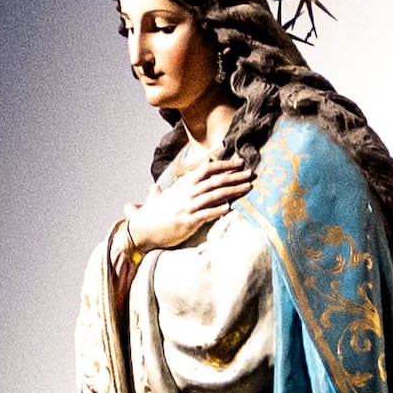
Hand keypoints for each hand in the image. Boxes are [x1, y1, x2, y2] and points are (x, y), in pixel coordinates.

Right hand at [115, 148, 255, 261]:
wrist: (141, 230)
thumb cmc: (151, 215)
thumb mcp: (158, 198)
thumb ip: (161, 192)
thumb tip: (156, 188)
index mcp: (183, 184)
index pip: (208, 169)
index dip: (225, 165)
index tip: (239, 163)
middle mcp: (187, 193)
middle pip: (215, 180)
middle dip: (235, 176)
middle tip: (251, 173)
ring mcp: (188, 206)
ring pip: (215, 195)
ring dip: (233, 190)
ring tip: (248, 187)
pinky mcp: (188, 221)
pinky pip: (207, 213)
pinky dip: (219, 210)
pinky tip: (231, 207)